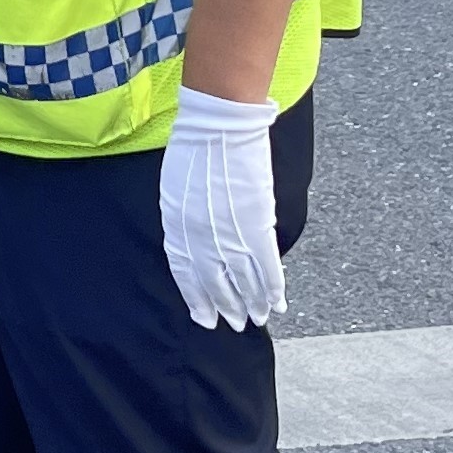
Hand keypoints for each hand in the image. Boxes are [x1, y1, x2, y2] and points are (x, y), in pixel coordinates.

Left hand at [157, 87, 283, 329]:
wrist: (219, 128)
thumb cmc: (194, 149)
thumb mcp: (175, 190)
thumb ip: (183, 219)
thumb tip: (193, 237)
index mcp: (177, 229)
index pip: (186, 275)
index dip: (196, 299)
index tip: (204, 317)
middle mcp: (201, 241)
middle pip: (216, 285)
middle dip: (226, 307)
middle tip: (234, 324)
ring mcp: (230, 236)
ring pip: (244, 283)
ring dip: (252, 304)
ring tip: (258, 318)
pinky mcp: (257, 228)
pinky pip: (267, 268)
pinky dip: (273, 287)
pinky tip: (277, 302)